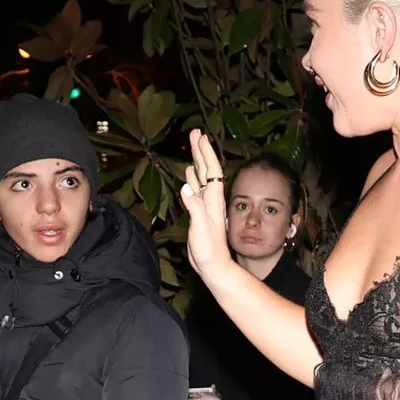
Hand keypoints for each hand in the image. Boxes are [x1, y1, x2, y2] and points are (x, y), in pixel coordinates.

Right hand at [181, 129, 231, 281]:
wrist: (213, 266)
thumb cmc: (209, 250)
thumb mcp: (201, 228)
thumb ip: (194, 208)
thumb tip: (186, 188)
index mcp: (213, 201)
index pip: (212, 171)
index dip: (206, 153)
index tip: (200, 137)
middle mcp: (211, 200)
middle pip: (207, 170)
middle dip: (201, 150)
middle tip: (195, 133)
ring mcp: (205, 206)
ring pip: (200, 178)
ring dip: (196, 161)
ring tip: (193, 146)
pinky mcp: (199, 213)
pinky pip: (195, 191)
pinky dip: (191, 179)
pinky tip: (188, 174)